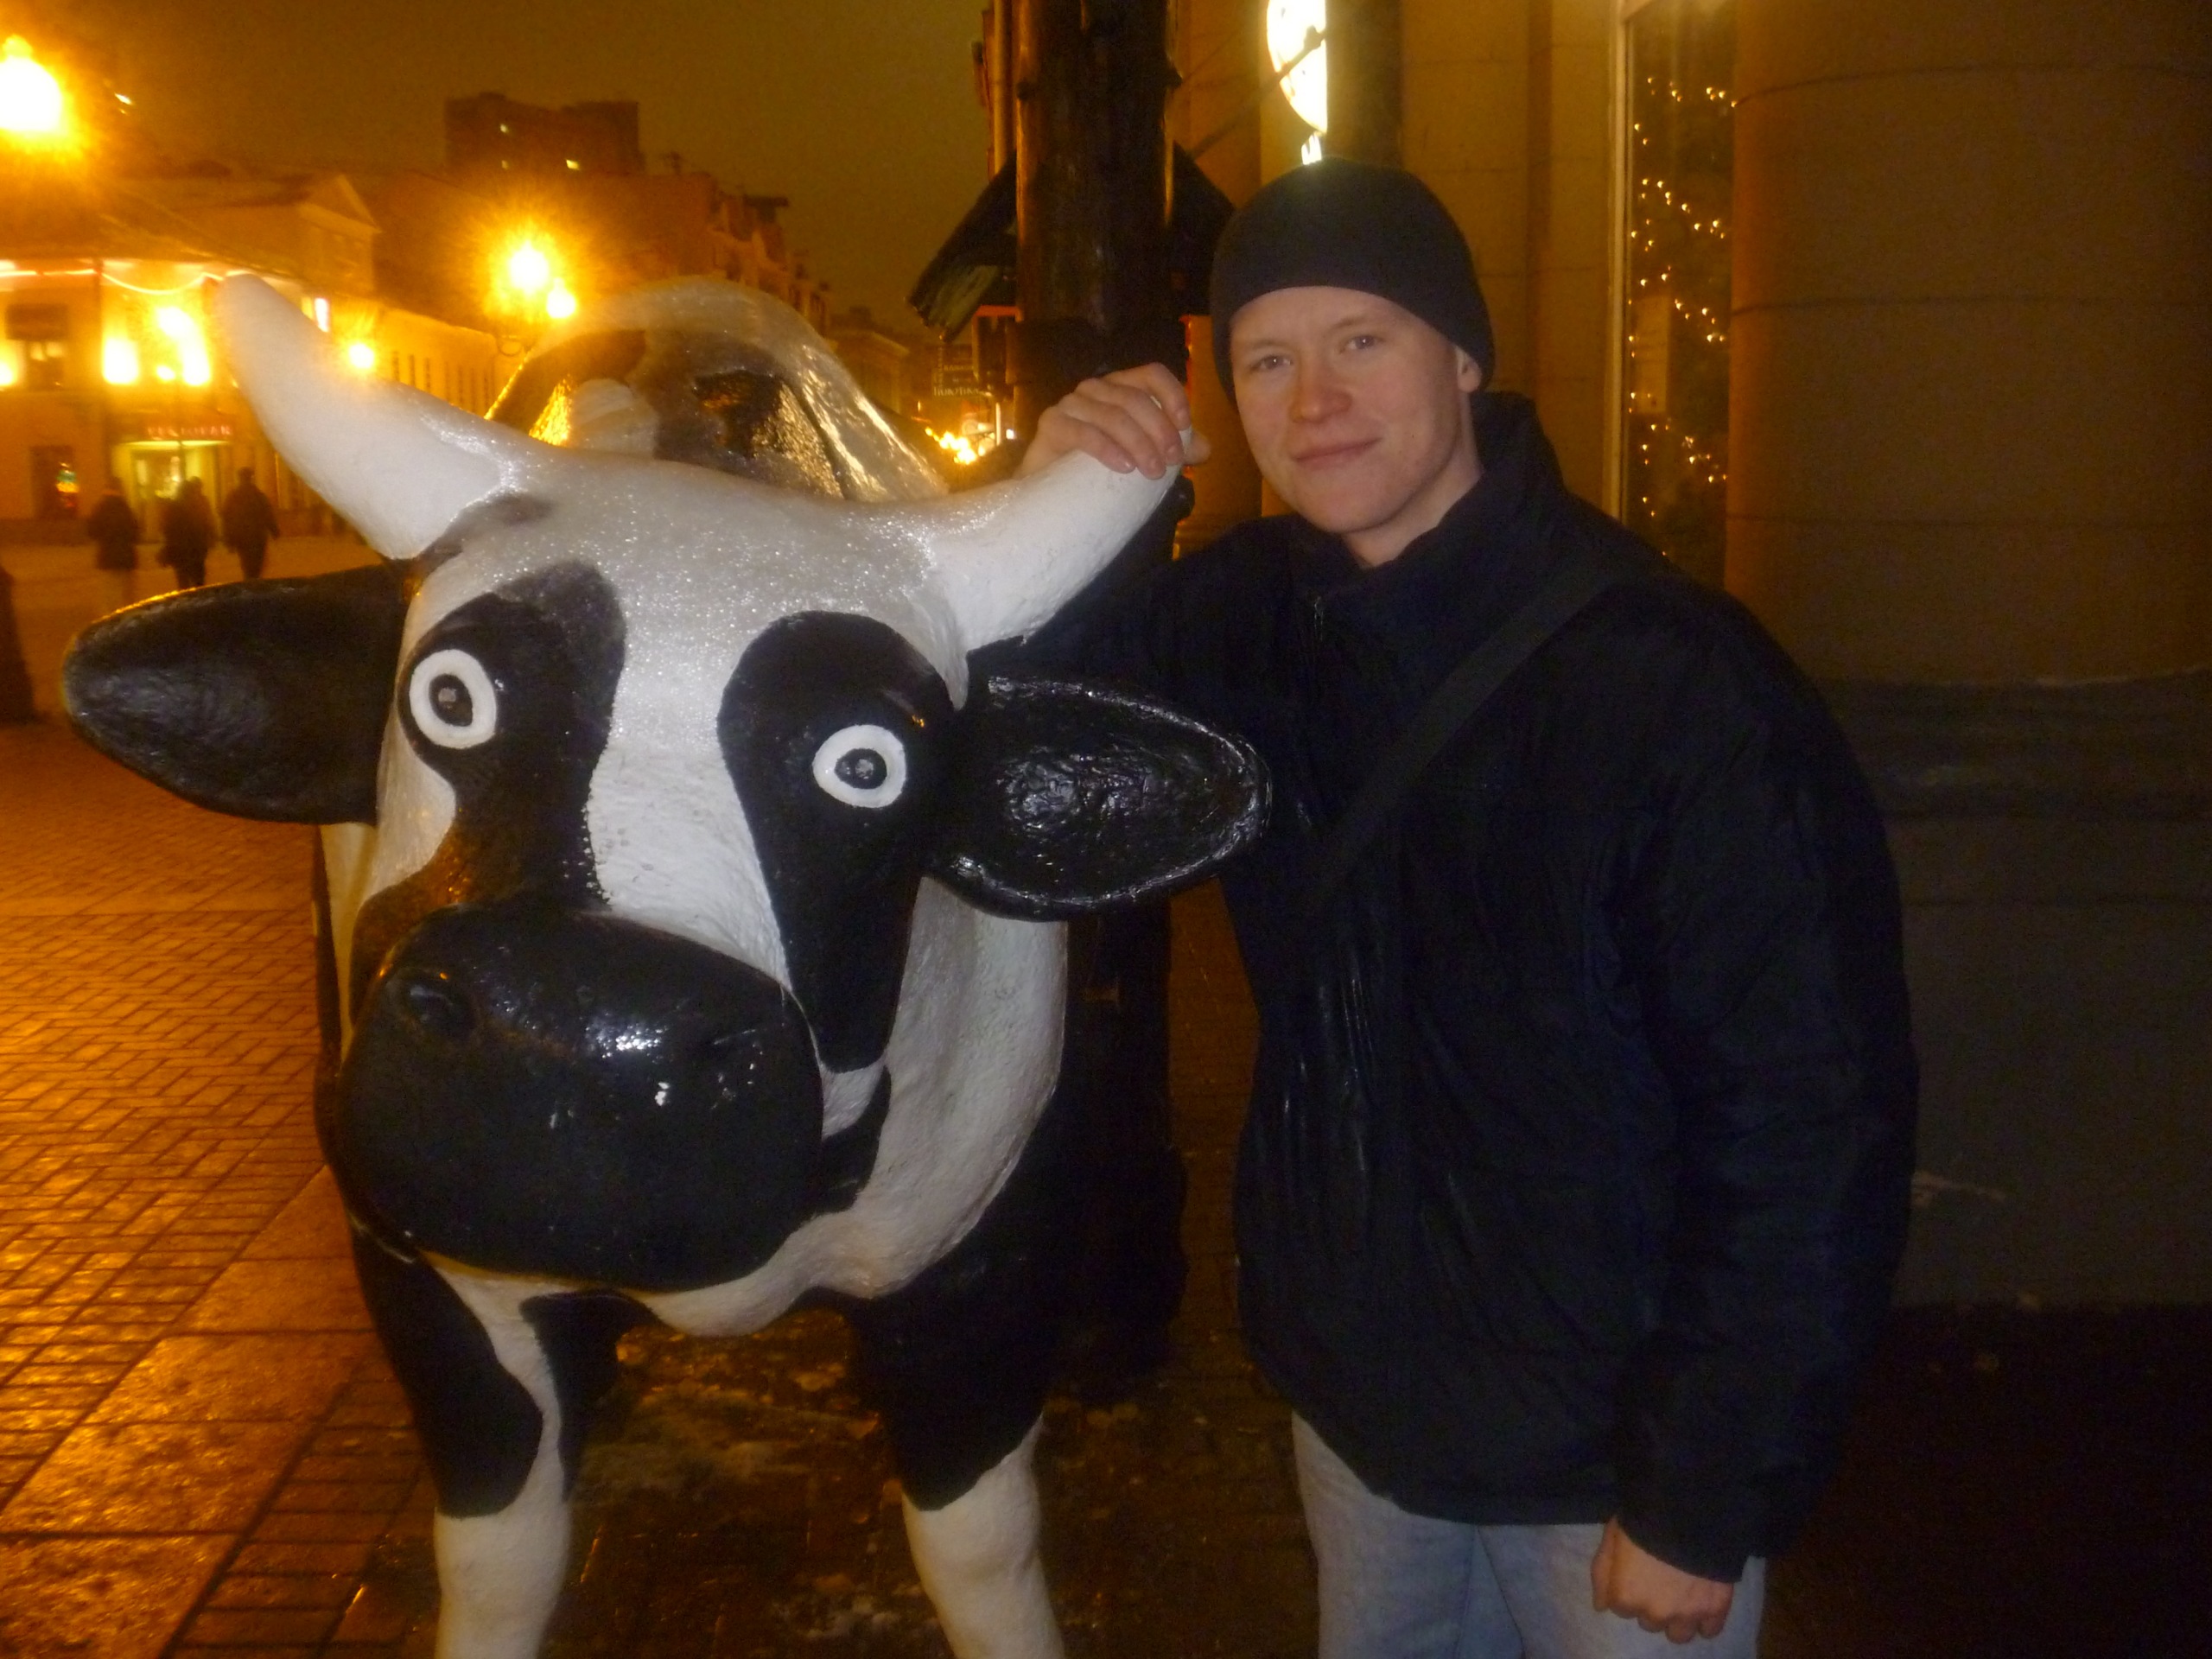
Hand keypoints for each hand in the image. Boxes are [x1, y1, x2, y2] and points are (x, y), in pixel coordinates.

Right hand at [1017, 363, 1209, 479]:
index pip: (1152, 374)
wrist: (1051, 488)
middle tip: (1171, 463)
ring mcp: (1072, 403)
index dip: (1172, 395)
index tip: (1185, 426)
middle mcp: (1097, 388)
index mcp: (1122, 387)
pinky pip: (1082, 431)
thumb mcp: (1143, 455)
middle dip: (1159, 431)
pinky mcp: (1052, 423)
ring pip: (1112, 414)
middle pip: (1135, 398)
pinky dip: (1106, 448)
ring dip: (1139, 443)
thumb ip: (1173, 448)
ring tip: (1152, 472)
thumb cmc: (1099, 464)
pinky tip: (1123, 466)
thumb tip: (1205, 448)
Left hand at [1590, 1518, 1734, 1643]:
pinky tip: (1702, 1601)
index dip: (1627, 1590)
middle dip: (1652, 1604)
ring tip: (1681, 1594)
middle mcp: (1655, 1613)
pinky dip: (1705, 1619)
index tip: (1636, 1574)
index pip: (1621, 1608)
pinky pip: (1709, 1630)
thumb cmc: (1641, 1521)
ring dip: (1677, 1618)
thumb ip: (1602, 1575)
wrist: (1686, 1511)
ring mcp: (1686, 1614)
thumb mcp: (1611, 1540)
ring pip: (1678, 1633)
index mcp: (1626, 1597)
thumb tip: (1601, 1606)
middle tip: (1660, 1580)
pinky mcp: (1715, 1609)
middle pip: (1649, 1621)